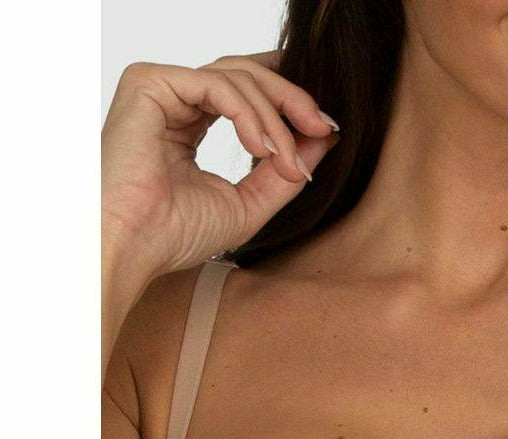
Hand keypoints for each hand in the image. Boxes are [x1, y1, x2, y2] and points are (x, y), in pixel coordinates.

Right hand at [101, 49, 340, 277]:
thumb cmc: (175, 235)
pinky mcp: (150, 84)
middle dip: (292, 99)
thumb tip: (324, 139)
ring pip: (237, 77)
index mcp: (191, 124)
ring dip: (274, 117)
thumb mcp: (250, 204)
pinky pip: (218, 84)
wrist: (135, 247)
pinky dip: (250, 115)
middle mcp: (175, 102)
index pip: (248, 96)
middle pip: (247, 76)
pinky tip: (262, 147)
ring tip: (286, 159)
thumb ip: (284, 172)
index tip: (326, 130)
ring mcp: (161, 90)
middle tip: (323, 127)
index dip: (289, 106)